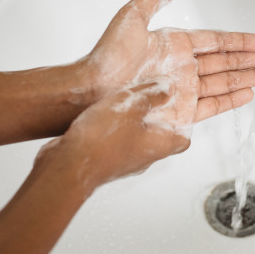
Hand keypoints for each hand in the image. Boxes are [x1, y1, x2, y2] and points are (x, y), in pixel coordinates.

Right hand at [39, 80, 191, 191]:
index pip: (184, 138)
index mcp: (161, 145)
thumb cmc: (103, 139)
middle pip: (161, 136)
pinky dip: (116, 127)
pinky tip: (106, 113)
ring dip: (134, 121)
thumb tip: (166, 87)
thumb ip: (153, 93)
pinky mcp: (106, 160)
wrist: (68, 165)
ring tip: (127, 102)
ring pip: (137, 138)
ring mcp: (125, 161)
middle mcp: (146, 156)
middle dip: (158, 117)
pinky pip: (117, 141)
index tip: (182, 106)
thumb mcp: (134, 104)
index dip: (186, 121)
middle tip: (154, 98)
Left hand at [75, 0, 254, 121]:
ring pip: (227, 81)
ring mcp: (184, 89)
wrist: (92, 90)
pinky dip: (233, 99)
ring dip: (252, 77)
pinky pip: (213, 104)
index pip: (218, 41)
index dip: (242, 41)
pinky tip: (249, 93)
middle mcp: (184, 67)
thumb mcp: (133, 16)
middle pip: (229, 61)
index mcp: (177, 45)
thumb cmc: (108, 56)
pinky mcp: (181, 110)